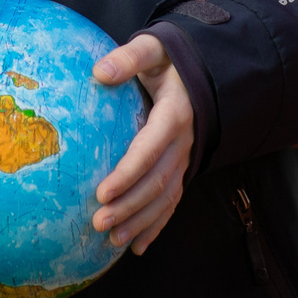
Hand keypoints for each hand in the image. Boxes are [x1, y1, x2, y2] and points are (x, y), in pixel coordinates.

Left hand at [90, 35, 192, 253]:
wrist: (198, 70)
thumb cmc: (167, 61)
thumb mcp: (152, 50)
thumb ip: (129, 58)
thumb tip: (99, 72)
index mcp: (174, 115)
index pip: (149, 150)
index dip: (128, 173)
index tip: (102, 192)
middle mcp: (184, 142)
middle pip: (157, 181)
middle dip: (130, 206)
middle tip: (99, 223)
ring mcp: (185, 158)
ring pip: (166, 197)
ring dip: (141, 222)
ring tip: (113, 241)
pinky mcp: (183, 167)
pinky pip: (172, 201)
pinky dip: (156, 226)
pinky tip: (137, 247)